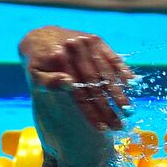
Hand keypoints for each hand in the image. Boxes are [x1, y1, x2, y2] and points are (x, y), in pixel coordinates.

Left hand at [20, 26, 134, 132]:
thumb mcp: (35, 75)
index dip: (91, 112)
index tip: (101, 128)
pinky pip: (112, 57)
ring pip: (106, 73)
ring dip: (119, 93)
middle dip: (108, 107)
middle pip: (95, 85)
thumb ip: (48, 82)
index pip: (79, 93)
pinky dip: (123, 70)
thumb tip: (68, 83)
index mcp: (60, 62)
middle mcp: (75, 51)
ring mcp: (87, 44)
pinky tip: (131, 84)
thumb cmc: (39, 64)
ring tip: (128, 111)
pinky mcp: (96, 40)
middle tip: (119, 125)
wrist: (41, 37)